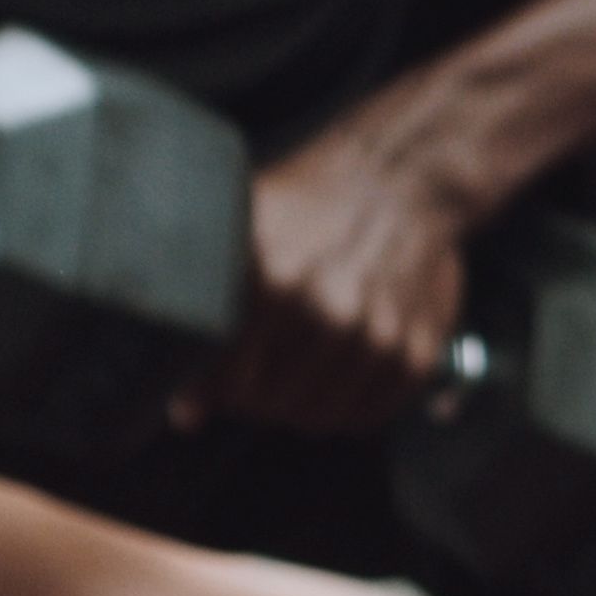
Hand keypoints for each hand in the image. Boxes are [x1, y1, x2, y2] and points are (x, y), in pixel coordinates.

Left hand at [211, 119, 474, 433]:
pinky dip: (346, 406)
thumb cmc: (309, 204)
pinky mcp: (415, 352)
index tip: (206, 389)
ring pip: (318, 418)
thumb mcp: (246, 226)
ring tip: (298, 365)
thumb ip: (205, 300)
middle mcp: (327, 311)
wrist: (400, 177)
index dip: (211, 391)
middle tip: (257, 368)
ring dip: (301, 403)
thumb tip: (180, 397)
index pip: (225, 383)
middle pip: (269, 406)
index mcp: (272, 280)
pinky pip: (365, 416)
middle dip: (255, 396)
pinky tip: (337, 369)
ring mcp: (376, 335)